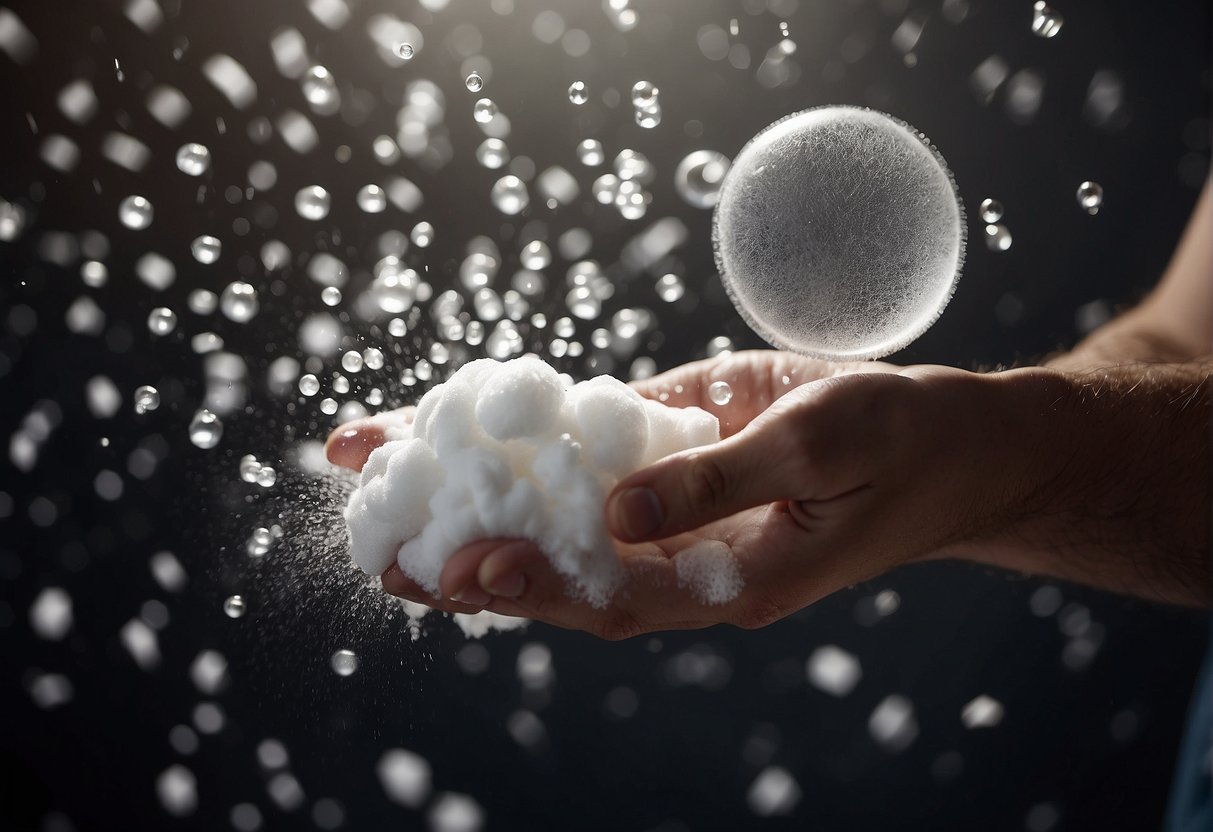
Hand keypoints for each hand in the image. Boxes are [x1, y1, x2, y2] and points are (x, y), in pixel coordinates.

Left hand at [326, 351, 1022, 637]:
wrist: (953, 441)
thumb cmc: (905, 446)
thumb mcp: (820, 447)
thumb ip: (717, 479)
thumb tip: (614, 508)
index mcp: (728, 578)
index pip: (613, 594)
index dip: (534, 583)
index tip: (458, 568)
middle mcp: (686, 553)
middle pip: (564, 564)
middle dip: (470, 556)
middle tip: (376, 548)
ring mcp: (676, 505)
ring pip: (565, 510)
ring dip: (480, 495)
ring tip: (385, 478)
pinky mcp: (677, 454)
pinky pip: (595, 454)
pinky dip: (530, 446)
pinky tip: (465, 430)